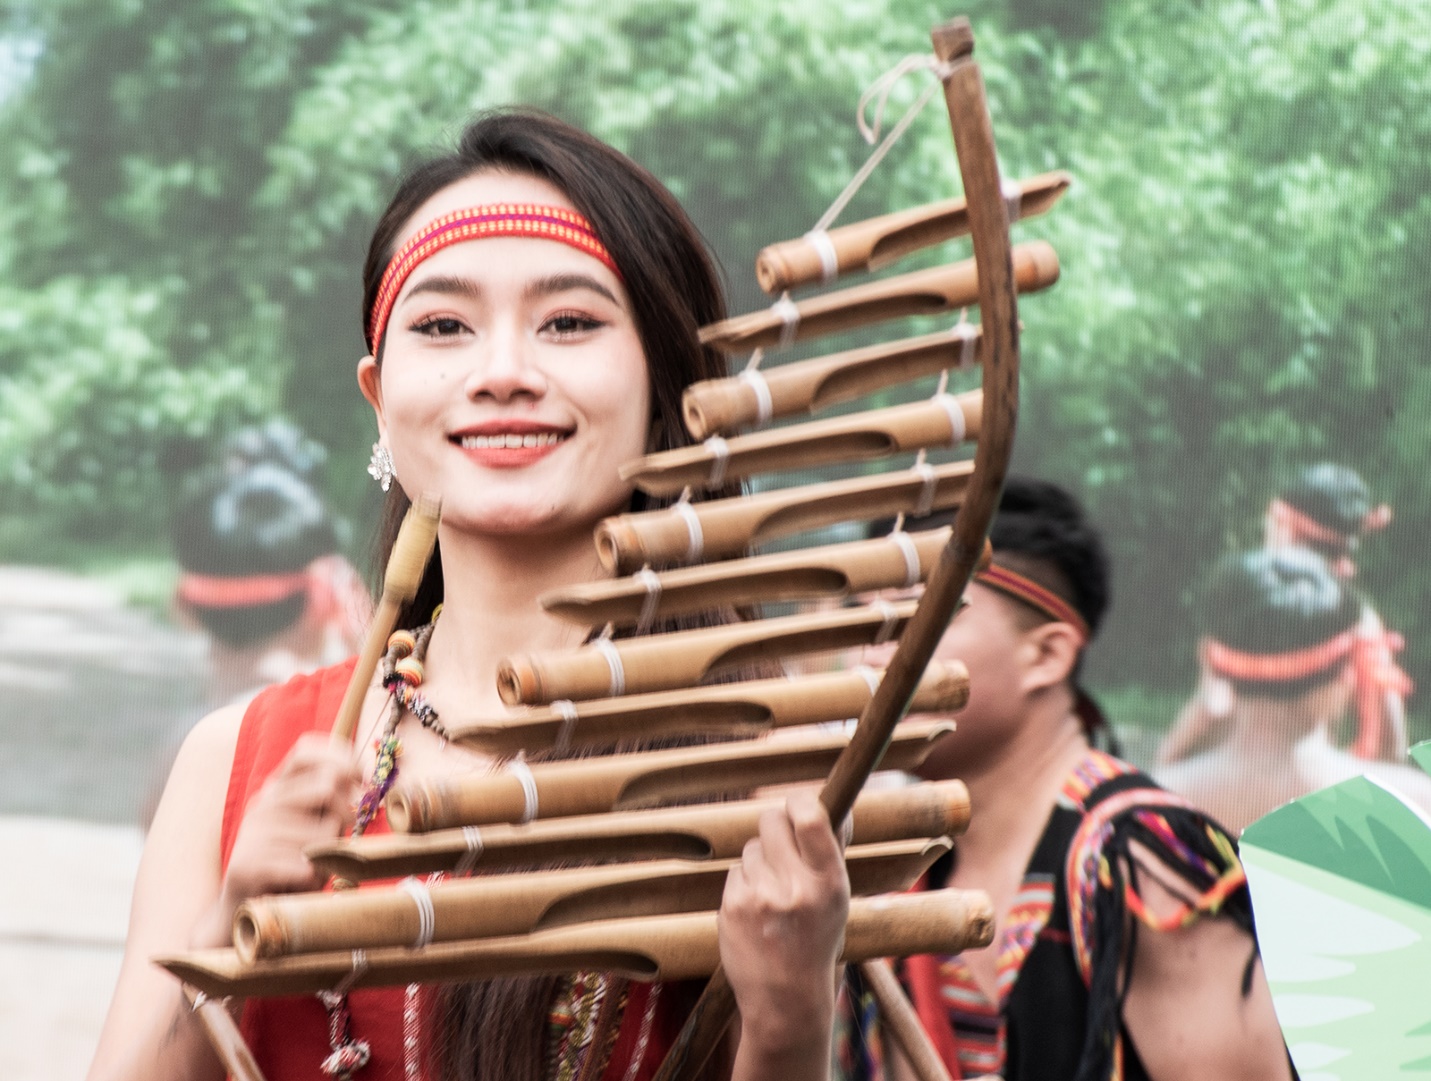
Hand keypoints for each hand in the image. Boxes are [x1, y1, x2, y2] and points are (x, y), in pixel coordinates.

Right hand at [213, 733, 363, 936]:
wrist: (247, 912)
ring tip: (310, 869)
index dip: (341, 757)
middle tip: (338, 840)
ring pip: (323, 832)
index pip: (306, 750)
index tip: (360, 780)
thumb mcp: (318, 828)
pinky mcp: (247, 864)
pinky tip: (299, 884)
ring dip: (329, 858)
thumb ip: (334, 804)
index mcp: (277, 789)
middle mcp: (262, 803)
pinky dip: (313, 879)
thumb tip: (362, 784)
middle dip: (346, 815)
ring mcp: (252, 832)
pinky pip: (306, 865)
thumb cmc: (294, 867)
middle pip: (327, 785)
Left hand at [719, 790, 849, 1056]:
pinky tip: (756, 911)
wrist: (786, 998)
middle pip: (771, 819)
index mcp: (829, 882)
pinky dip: (744, 883)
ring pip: (751, 847)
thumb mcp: (837, 898)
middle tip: (782, 847)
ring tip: (773, 894)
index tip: (799, 805)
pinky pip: (735, 871)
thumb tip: (838, 806)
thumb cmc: (817, 940)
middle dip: (775, 825)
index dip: (799, 801)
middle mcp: (795, 888)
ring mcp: (760, 897)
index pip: (810, 817)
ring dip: (760, 861)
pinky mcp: (732, 906)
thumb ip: (831, 851)